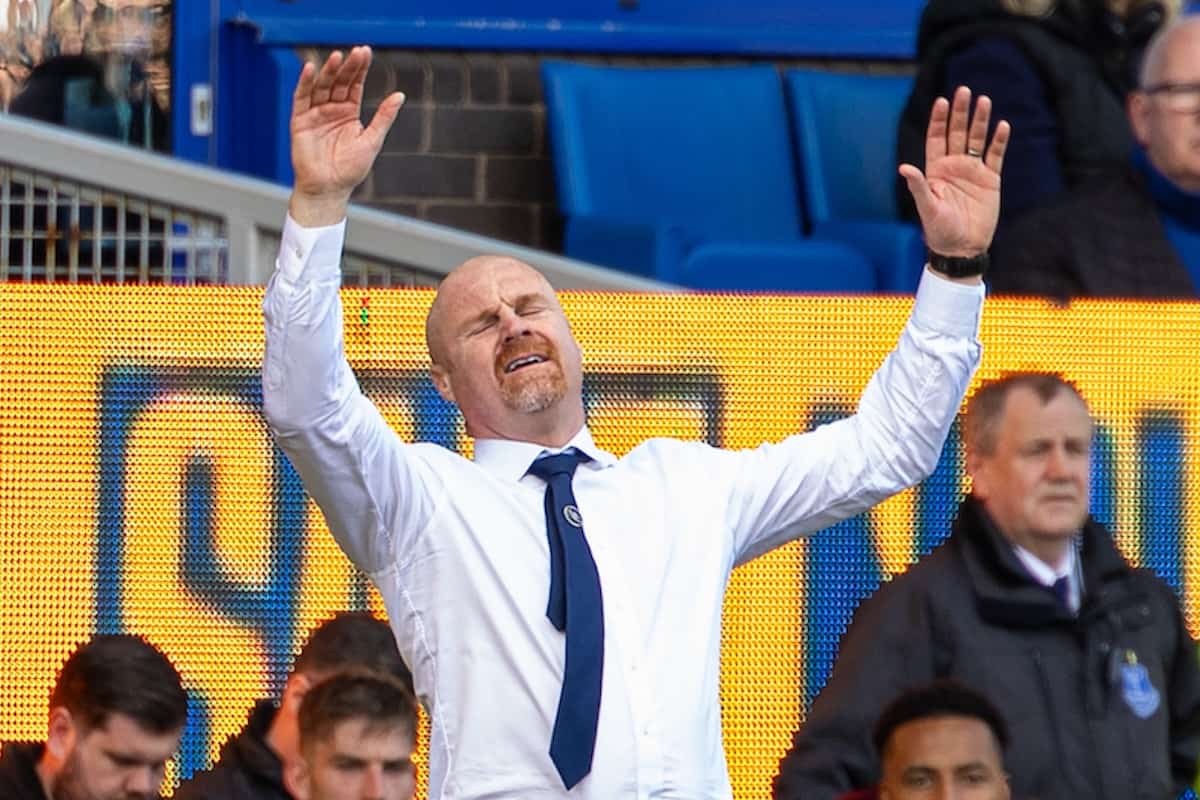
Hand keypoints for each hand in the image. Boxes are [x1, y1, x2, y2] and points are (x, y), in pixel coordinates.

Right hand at [289, 46, 405, 225]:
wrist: (329, 189)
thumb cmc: (350, 169)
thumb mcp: (372, 140)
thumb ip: (384, 117)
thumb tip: (400, 95)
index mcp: (349, 113)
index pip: (354, 85)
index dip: (359, 69)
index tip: (365, 52)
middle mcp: (332, 110)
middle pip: (339, 82)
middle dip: (346, 66)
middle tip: (355, 52)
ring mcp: (315, 114)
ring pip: (321, 86)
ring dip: (328, 71)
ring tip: (337, 56)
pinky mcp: (300, 121)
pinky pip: (301, 98)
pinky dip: (305, 83)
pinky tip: (311, 69)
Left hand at [899, 86, 1009, 257]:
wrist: (962, 248)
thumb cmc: (940, 230)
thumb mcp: (927, 208)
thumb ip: (918, 186)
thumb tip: (904, 168)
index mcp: (936, 170)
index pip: (936, 138)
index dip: (938, 120)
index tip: (941, 101)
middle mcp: (954, 166)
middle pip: (957, 133)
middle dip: (960, 112)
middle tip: (964, 91)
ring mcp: (973, 171)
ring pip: (977, 140)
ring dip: (980, 120)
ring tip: (984, 100)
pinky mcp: (991, 180)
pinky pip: (995, 156)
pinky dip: (999, 141)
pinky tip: (1002, 126)